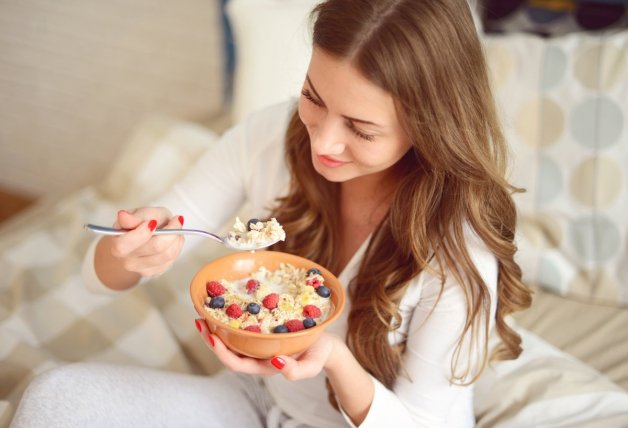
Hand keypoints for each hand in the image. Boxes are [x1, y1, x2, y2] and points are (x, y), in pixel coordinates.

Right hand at [109, 207, 184, 276]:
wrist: (147, 235)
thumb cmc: (142, 222)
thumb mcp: (140, 213)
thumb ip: (134, 217)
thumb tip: (123, 216)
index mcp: (118, 245)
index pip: (126, 244)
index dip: (142, 232)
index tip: (153, 221)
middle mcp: (127, 261)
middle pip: (155, 247)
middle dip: (170, 231)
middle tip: (175, 220)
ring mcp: (142, 269)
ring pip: (168, 254)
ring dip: (176, 238)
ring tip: (175, 228)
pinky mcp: (156, 271)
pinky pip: (172, 259)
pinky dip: (177, 246)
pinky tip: (173, 239)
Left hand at [194, 318, 336, 379]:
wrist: (327, 345)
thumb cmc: (318, 356)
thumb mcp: (312, 366)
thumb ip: (296, 371)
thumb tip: (277, 363)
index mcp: (264, 366)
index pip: (235, 362)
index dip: (220, 351)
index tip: (211, 336)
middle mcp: (257, 354)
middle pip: (228, 349)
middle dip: (211, 336)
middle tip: (199, 318)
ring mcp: (259, 342)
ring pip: (232, 336)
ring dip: (218, 325)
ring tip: (206, 310)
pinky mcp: (264, 329)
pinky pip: (244, 324)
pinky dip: (233, 315)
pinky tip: (228, 301)